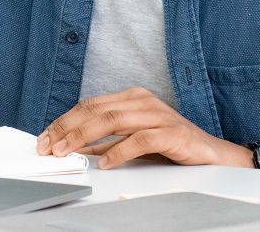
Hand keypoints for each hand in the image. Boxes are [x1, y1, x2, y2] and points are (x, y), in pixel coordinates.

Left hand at [36, 88, 253, 170]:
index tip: (46, 137)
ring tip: (67, 151)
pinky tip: (104, 162)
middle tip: (49, 146)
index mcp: (132, 98)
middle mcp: (143, 101)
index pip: (90, 105)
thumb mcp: (133, 141)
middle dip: (67, 129)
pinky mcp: (171, 132)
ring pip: (112, 121)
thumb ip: (107, 141)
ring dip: (84, 137)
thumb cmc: (172, 147)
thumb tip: (74, 148)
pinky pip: (139, 140)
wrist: (213, 156)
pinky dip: (118, 151)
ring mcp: (158, 114)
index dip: (65, 121)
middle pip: (96, 111)